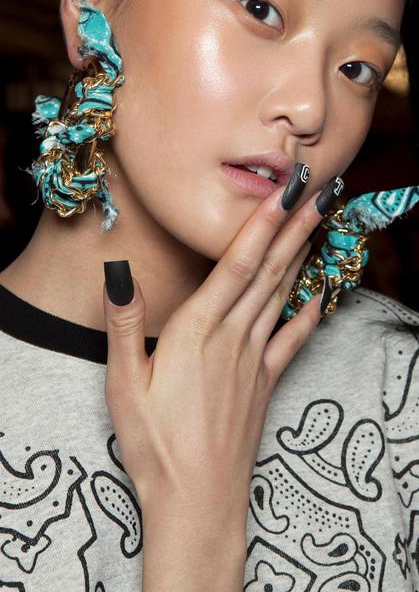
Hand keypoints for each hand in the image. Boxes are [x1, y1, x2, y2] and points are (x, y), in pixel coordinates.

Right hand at [102, 171, 343, 523]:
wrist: (197, 500)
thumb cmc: (155, 443)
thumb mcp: (122, 383)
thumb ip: (124, 323)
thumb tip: (119, 272)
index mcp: (197, 331)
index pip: (236, 264)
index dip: (263, 224)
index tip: (287, 192)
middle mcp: (232, 337)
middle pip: (268, 272)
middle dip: (295, 227)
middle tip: (319, 191)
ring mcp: (254, 360)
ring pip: (281, 297)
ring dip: (301, 258)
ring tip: (319, 227)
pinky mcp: (264, 383)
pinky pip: (291, 340)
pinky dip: (308, 314)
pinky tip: (321, 296)